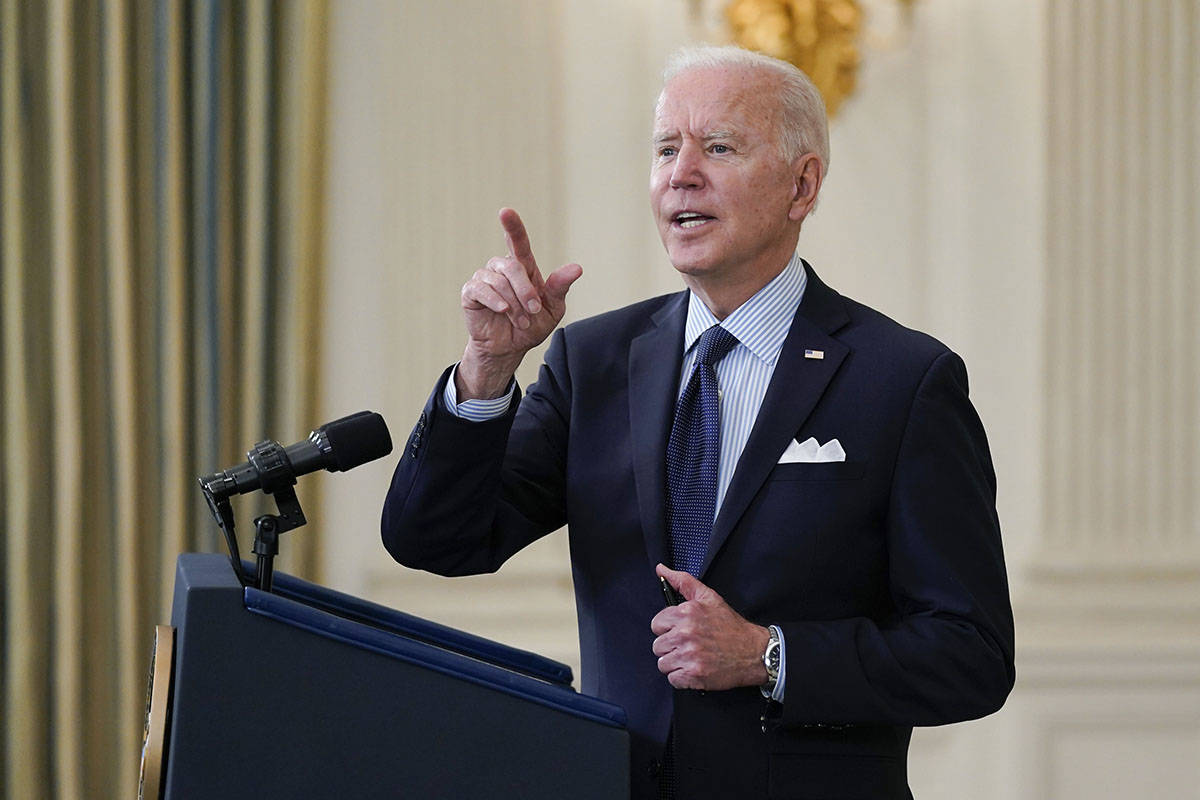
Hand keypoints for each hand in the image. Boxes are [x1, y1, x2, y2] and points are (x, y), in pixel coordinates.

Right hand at [457, 208, 581, 399]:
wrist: (510, 349)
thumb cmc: (531, 326)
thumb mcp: (553, 308)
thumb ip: (560, 287)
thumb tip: (577, 268)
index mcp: (523, 268)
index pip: (518, 242)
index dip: (512, 226)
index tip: (505, 212)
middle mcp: (502, 269)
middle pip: (512, 266)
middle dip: (526, 290)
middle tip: (534, 311)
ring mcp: (485, 279)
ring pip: (499, 281)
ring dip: (514, 304)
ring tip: (520, 321)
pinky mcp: (470, 293)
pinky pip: (481, 289)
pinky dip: (495, 301)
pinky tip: (503, 311)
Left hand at [651, 564, 770, 690]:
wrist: (754, 652)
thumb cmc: (730, 625)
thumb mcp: (709, 597)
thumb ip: (683, 581)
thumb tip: (661, 569)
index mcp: (686, 613)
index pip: (656, 624)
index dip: (668, 629)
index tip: (680, 631)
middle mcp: (685, 634)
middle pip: (657, 646)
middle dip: (671, 647)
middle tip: (688, 646)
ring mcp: (689, 656)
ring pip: (663, 663)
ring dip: (675, 663)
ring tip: (692, 658)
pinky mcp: (694, 675)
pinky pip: (673, 679)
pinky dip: (682, 678)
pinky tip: (695, 669)